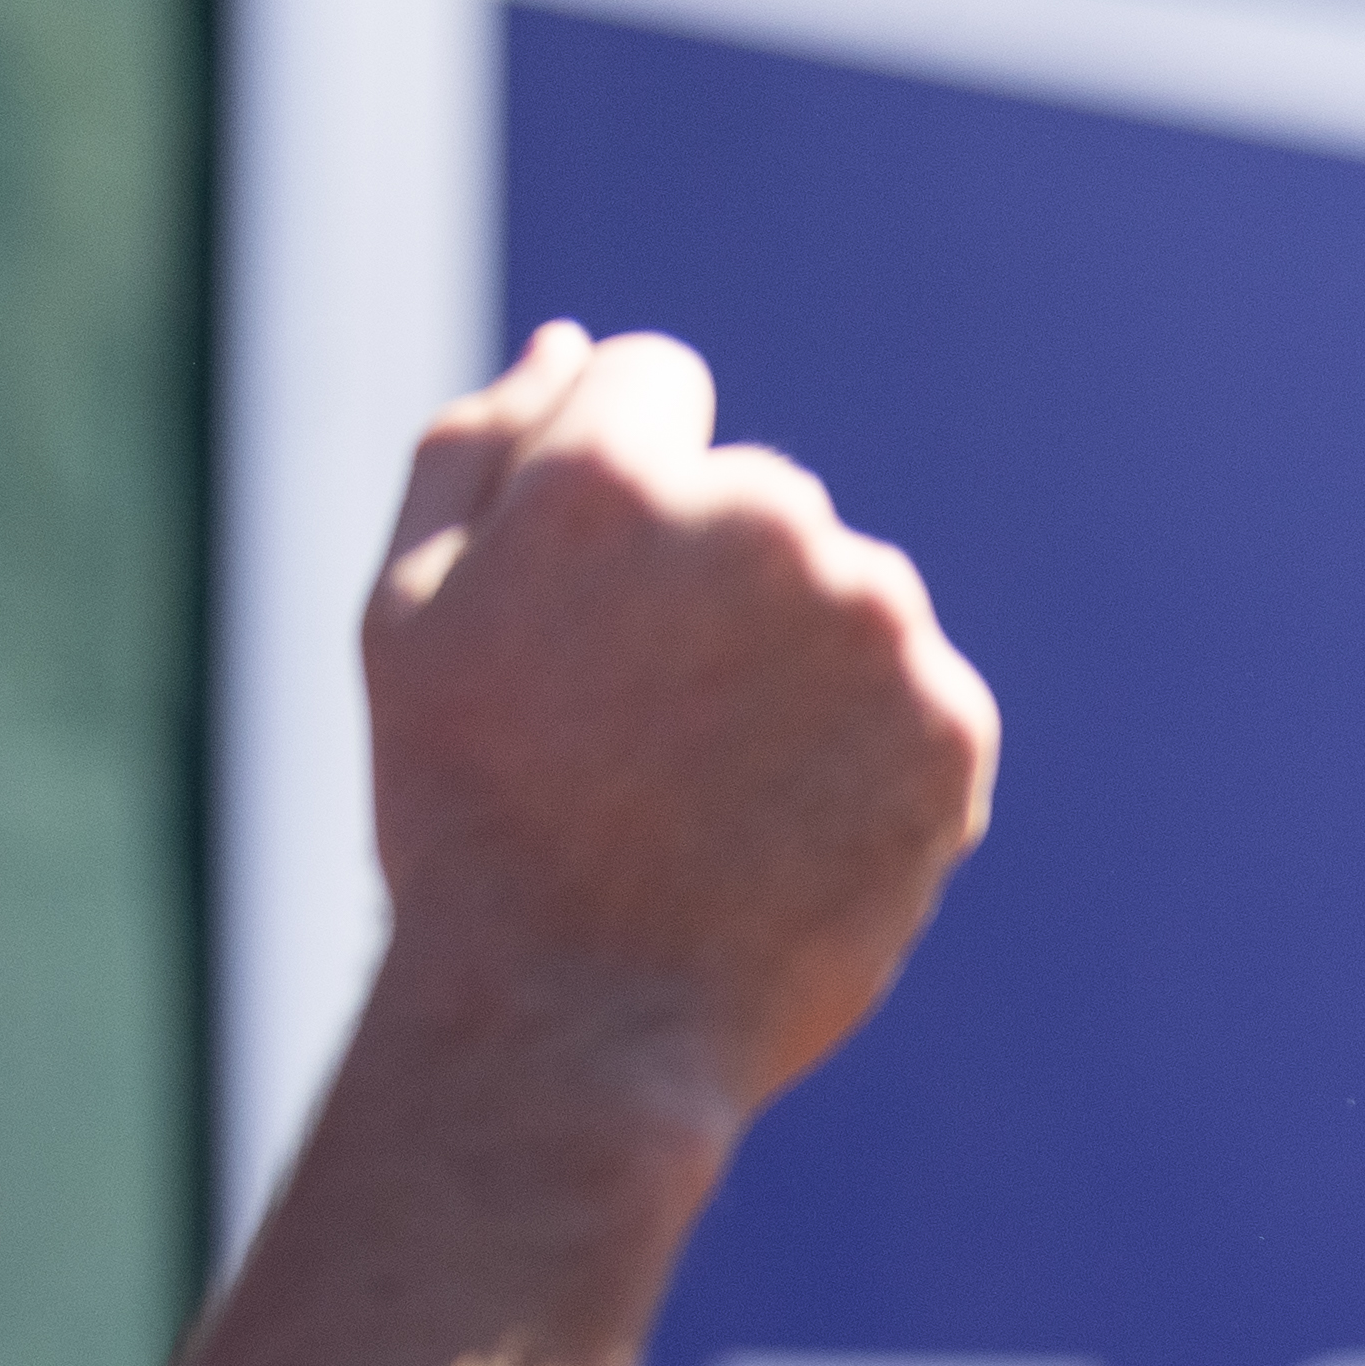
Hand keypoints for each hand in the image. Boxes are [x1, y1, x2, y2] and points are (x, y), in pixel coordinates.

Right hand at [355, 323, 999, 1149]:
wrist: (578, 1020)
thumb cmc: (463, 813)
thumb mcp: (410, 611)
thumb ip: (481, 450)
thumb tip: (574, 345)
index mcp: (609, 472)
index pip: (655, 385)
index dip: (614, 498)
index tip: (591, 606)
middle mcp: (760, 518)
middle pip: (758, 498)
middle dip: (710, 583)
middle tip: (636, 728)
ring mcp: (874, 623)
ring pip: (847, 597)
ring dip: (796, 663)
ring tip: (710, 787)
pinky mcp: (954, 725)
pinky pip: (914, 695)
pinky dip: (867, 749)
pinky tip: (786, 825)